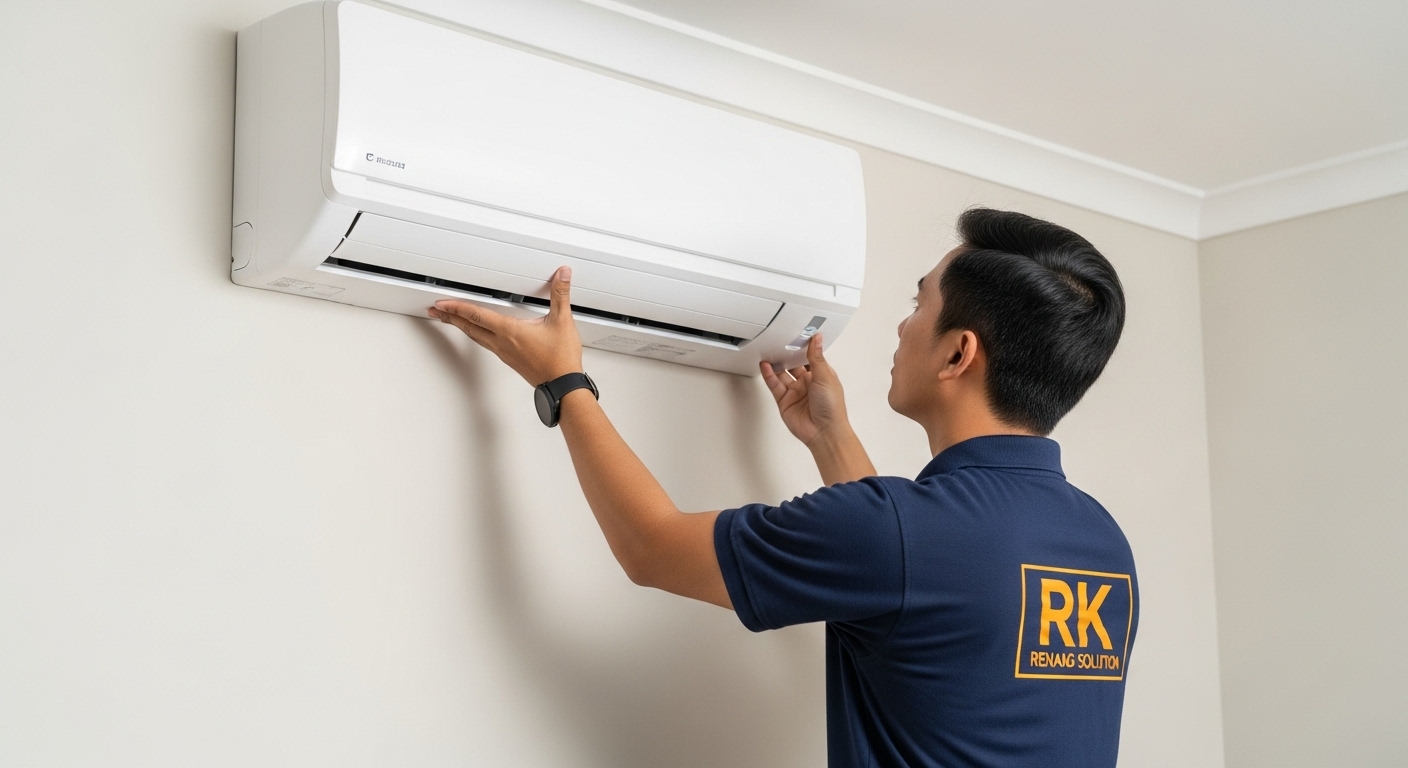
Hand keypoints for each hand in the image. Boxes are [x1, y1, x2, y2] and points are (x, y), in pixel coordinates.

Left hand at [429, 266, 582, 385]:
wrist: (562, 386)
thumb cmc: (560, 360)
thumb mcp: (562, 321)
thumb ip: (560, 294)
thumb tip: (562, 275)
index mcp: (510, 331)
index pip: (477, 315)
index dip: (456, 307)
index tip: (441, 303)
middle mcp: (502, 343)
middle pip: (469, 328)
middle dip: (450, 317)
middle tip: (435, 311)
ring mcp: (504, 353)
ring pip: (475, 337)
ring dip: (461, 327)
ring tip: (450, 320)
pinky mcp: (510, 360)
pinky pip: (486, 345)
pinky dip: (475, 335)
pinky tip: (479, 334)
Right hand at [760, 333, 850, 448]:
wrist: (824, 432)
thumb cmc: (832, 408)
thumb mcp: (825, 376)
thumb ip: (816, 357)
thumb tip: (817, 338)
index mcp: (821, 375)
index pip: (809, 357)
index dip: (802, 347)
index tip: (795, 335)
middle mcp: (807, 383)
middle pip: (793, 364)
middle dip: (786, 354)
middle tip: (777, 342)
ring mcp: (795, 393)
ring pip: (782, 374)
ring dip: (775, 364)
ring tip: (768, 352)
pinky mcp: (784, 401)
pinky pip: (775, 385)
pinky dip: (769, 375)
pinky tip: (766, 366)